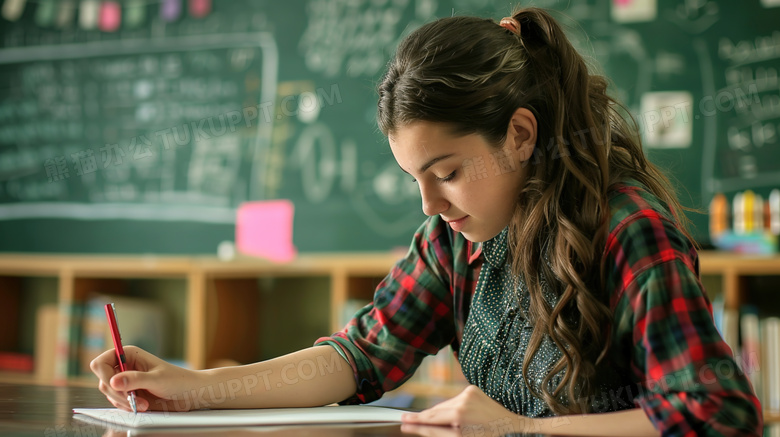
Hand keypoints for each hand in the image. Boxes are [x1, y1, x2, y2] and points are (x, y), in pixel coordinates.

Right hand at [90, 345, 202, 412]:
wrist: (188, 394)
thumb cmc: (177, 381)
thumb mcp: (157, 379)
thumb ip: (135, 380)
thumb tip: (113, 382)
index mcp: (129, 354)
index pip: (101, 362)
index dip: (104, 375)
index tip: (116, 386)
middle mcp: (124, 366)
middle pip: (102, 380)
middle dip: (117, 393)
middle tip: (133, 399)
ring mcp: (125, 380)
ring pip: (108, 393)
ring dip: (123, 401)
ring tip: (143, 404)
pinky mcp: (128, 393)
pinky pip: (116, 402)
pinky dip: (126, 406)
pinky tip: (141, 406)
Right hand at [401, 385, 536, 434]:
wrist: (511, 428)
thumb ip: (435, 432)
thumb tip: (414, 427)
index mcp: (459, 413)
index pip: (431, 417)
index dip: (416, 419)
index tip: (402, 420)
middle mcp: (463, 398)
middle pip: (437, 410)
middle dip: (427, 418)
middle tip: (411, 422)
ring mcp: (468, 391)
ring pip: (445, 404)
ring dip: (442, 414)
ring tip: (451, 426)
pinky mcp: (472, 389)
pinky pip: (455, 399)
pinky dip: (453, 408)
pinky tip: (460, 418)